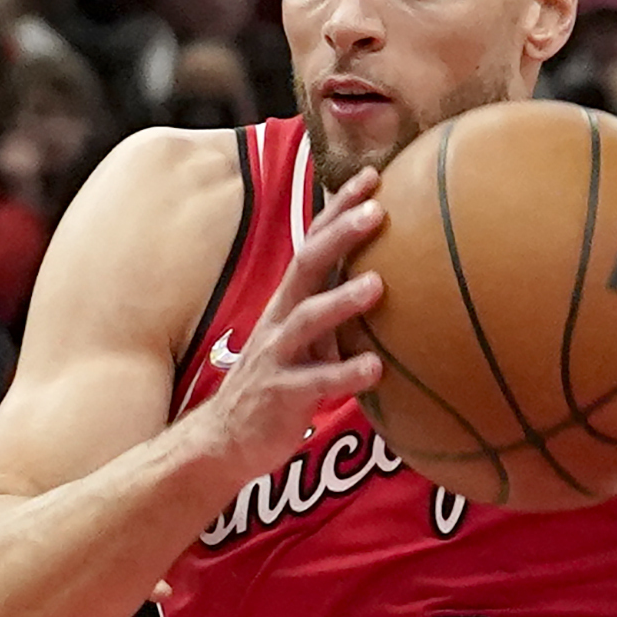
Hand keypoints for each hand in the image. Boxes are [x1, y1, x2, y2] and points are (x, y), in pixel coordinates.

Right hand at [180, 170, 383, 488]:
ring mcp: (278, 355)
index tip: (374, 176)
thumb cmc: (279, 385)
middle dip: (341, 234)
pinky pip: (315, 382)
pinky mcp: (281, 395)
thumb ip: (339, 314)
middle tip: (377, 210)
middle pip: (308, 264)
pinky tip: (377, 370)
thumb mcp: (307, 340)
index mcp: (290, 301)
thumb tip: (391, 285)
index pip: (315, 242)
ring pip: (308, 319)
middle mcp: (281, 319)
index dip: (340, 208)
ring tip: (379, 284)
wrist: (224, 440)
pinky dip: (345, 374)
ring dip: (343, 300)